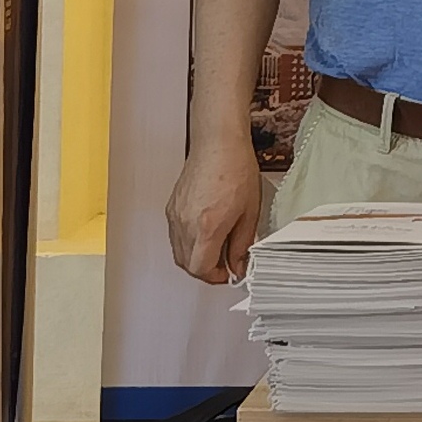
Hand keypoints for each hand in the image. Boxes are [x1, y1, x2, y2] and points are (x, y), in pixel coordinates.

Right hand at [165, 134, 262, 283]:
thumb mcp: (249, 212)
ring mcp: (175, 216)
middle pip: (186, 264)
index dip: (214, 276)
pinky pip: (175, 235)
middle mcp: (186, 224)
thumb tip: (237, 264)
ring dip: (195, 256)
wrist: (218, 144)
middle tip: (223, 264)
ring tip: (216, 246)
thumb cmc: (236, 169)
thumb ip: (241, 243)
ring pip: (178, 251)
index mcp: (207, 227)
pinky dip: (188, 242)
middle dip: (205, 269)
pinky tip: (205, 232)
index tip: (226, 273)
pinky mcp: (171, 208)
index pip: (201, 268)